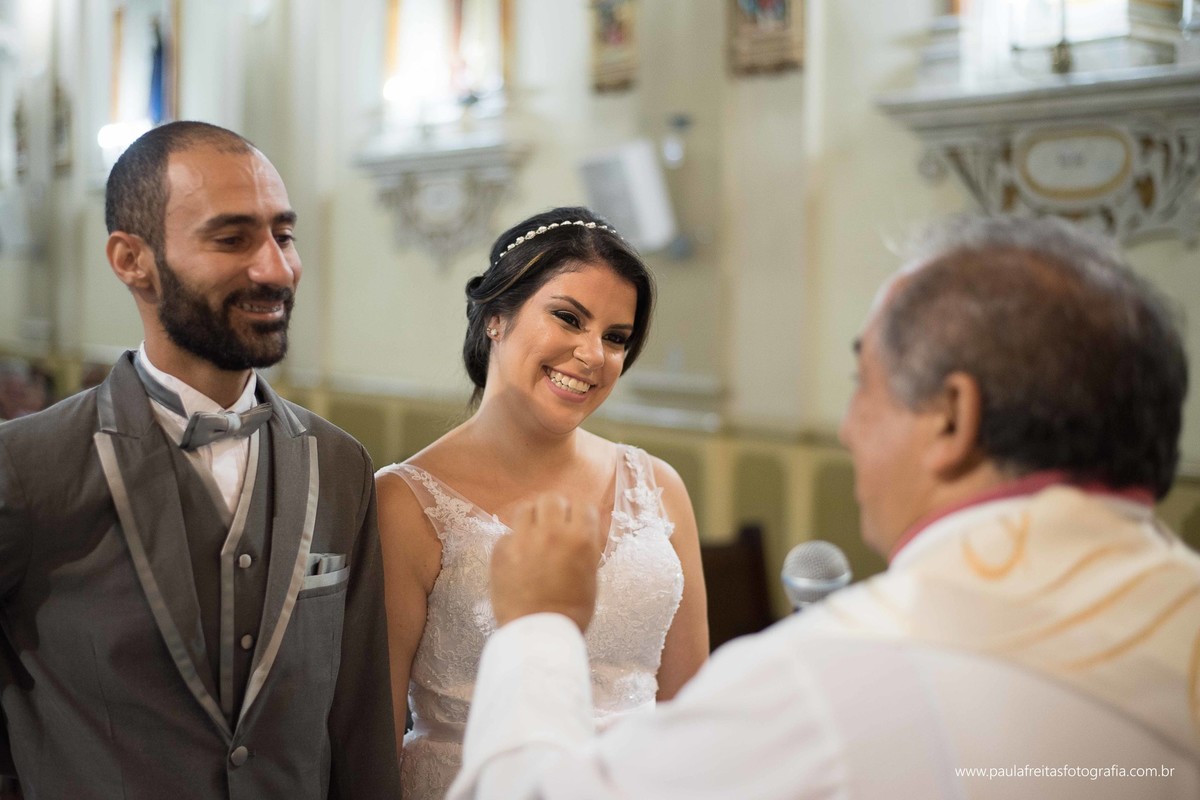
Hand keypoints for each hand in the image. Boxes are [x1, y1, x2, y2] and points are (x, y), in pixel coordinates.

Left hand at [490, 493, 604, 630]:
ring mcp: (523, 539)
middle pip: (552, 499)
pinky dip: (514, 542)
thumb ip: (584, 548)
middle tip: (553, 525)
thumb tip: (580, 531)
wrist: (538, 633)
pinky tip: (517, 558)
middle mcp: (552, 532)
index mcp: (580, 539)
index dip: (579, 515)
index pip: (582, 506)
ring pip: (526, 508)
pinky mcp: (500, 550)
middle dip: (555, 509)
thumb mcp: (590, 575)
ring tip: (532, 535)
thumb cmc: (572, 611)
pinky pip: (508, 534)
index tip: (576, 523)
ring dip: (532, 519)